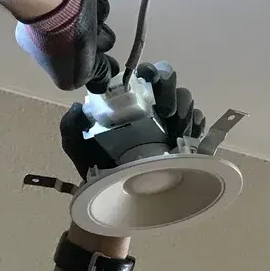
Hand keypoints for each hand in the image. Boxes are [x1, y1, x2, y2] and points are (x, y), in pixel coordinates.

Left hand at [58, 61, 204, 177]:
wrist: (113, 198)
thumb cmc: (96, 168)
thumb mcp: (77, 147)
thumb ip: (71, 127)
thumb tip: (77, 107)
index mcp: (129, 102)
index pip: (144, 75)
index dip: (149, 72)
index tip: (146, 84)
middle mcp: (152, 107)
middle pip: (169, 82)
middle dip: (170, 90)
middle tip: (165, 111)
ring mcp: (171, 123)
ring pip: (186, 100)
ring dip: (184, 108)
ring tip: (175, 127)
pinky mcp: (186, 140)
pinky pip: (198, 124)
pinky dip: (197, 124)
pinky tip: (187, 134)